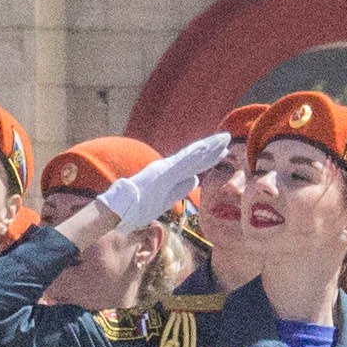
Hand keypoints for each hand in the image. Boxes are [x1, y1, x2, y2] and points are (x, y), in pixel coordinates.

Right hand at [101, 134, 229, 230]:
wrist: (119, 208)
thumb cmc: (138, 207)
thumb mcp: (165, 199)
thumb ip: (180, 188)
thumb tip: (195, 179)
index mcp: (168, 173)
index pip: (192, 164)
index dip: (208, 157)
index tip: (223, 151)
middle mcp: (167, 167)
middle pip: (193, 156)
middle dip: (211, 147)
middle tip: (227, 138)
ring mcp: (165, 169)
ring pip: (190, 156)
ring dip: (207, 147)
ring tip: (223, 139)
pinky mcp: (162, 173)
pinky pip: (182, 163)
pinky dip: (195, 156)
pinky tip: (207, 150)